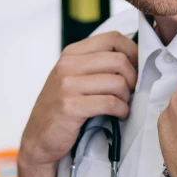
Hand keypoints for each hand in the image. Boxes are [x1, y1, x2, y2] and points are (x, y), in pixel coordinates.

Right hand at [18, 31, 137, 170]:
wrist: (38, 138)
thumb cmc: (62, 106)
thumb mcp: (75, 76)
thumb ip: (97, 63)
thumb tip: (136, 58)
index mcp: (72, 53)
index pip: (112, 38)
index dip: (133, 51)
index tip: (138, 67)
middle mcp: (68, 65)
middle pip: (119, 60)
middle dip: (133, 77)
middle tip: (132, 91)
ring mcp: (67, 85)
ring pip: (117, 82)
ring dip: (127, 96)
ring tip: (122, 104)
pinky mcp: (70, 107)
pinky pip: (110, 103)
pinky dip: (122, 110)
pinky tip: (119, 115)